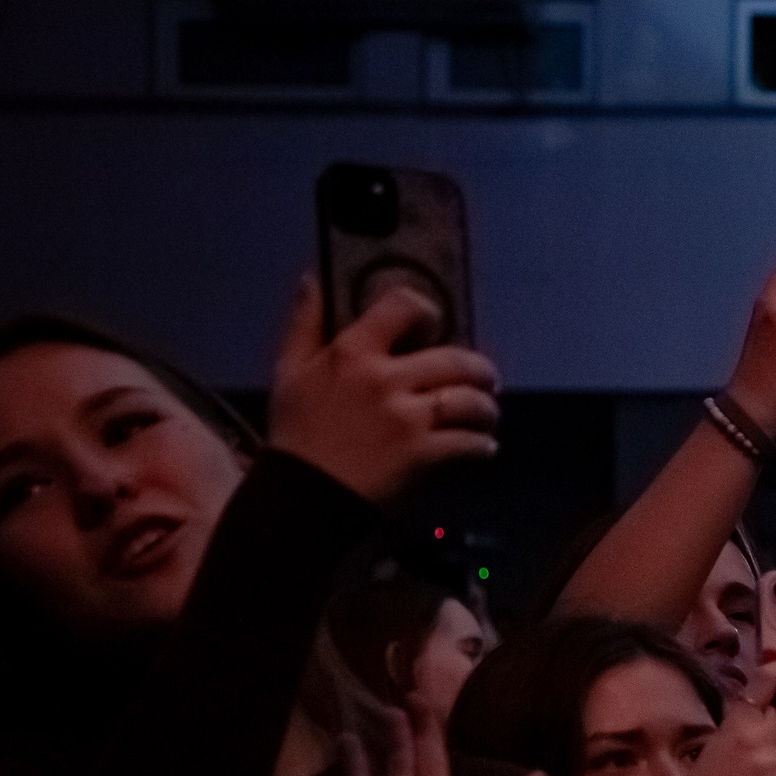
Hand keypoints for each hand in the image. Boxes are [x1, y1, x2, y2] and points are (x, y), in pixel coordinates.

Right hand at [268, 277, 500, 504]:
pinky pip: (469, 443)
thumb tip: (311, 278)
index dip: (428, 311)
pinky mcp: (422, 455)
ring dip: (487, 410)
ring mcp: (407, 419)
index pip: (404, 306)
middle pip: (456, 360)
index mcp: (353, 352)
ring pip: (470, 401)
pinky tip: (482, 448)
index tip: (436, 325)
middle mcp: (385, 379)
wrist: (301, 497)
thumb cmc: (296, 434)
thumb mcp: (289, 371)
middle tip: (486, 380)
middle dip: (480, 371)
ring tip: (487, 417)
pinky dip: (483, 446)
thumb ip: (304, 322)